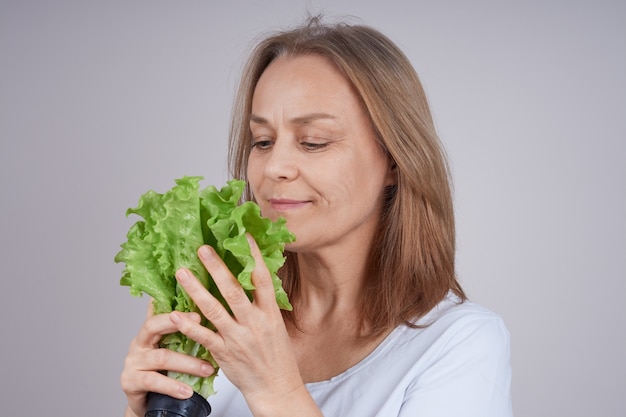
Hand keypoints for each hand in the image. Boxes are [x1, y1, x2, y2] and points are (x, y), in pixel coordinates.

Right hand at [120, 305, 214, 416]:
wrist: (147, 404)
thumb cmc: (161, 374)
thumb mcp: (170, 352)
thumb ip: (179, 336)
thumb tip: (204, 319)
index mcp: (148, 334)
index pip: (159, 314)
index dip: (176, 310)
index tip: (196, 310)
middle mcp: (138, 344)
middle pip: (152, 326)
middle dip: (176, 323)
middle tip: (199, 322)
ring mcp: (132, 362)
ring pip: (161, 357)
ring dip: (188, 363)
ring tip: (207, 369)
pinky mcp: (130, 381)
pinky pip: (153, 381)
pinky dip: (172, 386)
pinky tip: (187, 391)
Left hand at [171, 234, 304, 409]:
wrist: (276, 387)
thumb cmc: (276, 355)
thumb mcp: (276, 324)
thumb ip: (262, 303)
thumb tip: (253, 276)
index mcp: (269, 313)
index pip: (262, 279)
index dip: (253, 256)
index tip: (242, 237)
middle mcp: (254, 323)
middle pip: (234, 290)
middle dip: (217, 267)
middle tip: (202, 249)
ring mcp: (238, 338)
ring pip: (214, 310)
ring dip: (195, 290)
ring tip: (181, 273)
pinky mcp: (224, 354)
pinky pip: (203, 337)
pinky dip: (188, 326)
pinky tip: (175, 314)